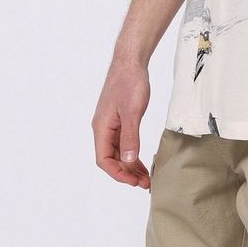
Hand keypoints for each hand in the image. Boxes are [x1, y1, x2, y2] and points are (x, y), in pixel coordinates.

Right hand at [93, 58, 153, 188]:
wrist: (130, 62)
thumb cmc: (129, 83)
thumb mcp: (132, 112)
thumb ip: (130, 137)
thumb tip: (129, 160)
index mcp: (101, 128)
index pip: (104, 160)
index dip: (118, 173)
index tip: (134, 181)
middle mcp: (103, 129)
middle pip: (111, 159)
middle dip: (127, 173)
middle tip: (145, 184)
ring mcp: (111, 125)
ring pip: (118, 153)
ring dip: (131, 167)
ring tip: (146, 178)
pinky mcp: (119, 121)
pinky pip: (124, 144)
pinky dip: (133, 155)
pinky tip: (142, 162)